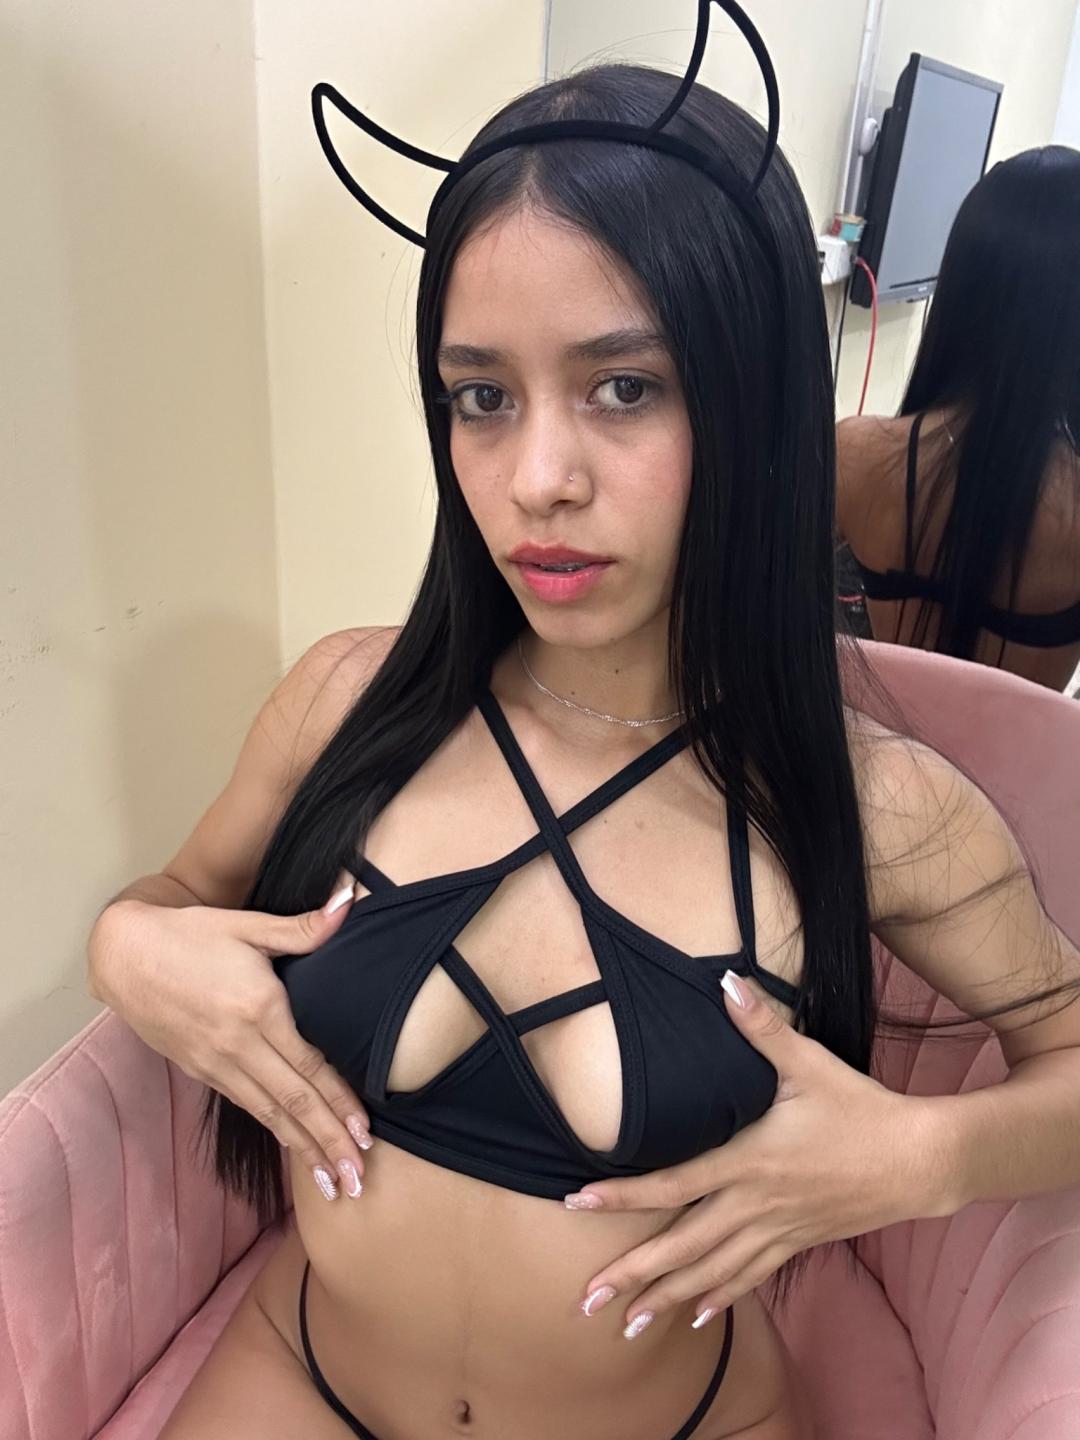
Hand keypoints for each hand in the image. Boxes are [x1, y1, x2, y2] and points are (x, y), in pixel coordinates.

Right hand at [88, 872, 373, 1201]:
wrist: (123, 954)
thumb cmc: (190, 934)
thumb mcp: (247, 925)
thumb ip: (303, 927)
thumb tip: (349, 901)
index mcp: (259, 1010)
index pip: (310, 1067)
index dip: (340, 1103)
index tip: (366, 1135)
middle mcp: (238, 1045)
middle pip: (293, 1103)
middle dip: (328, 1143)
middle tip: (358, 1182)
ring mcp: (216, 1063)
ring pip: (269, 1114)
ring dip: (303, 1149)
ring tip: (332, 1182)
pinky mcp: (199, 1069)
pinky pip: (246, 1106)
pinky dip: (274, 1130)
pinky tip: (293, 1147)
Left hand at [565, 970, 945, 1335]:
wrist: (920, 1161)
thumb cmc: (862, 1109)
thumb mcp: (809, 1063)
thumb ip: (762, 1026)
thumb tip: (727, 980)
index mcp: (748, 1161)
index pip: (673, 1184)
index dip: (623, 1196)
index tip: (578, 1204)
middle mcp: (755, 1205)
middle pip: (682, 1246)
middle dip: (633, 1274)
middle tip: (587, 1302)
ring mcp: (777, 1230)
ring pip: (711, 1272)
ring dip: (666, 1299)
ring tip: (626, 1327)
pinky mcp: (797, 1242)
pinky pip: (750, 1277)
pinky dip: (719, 1297)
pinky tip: (695, 1318)